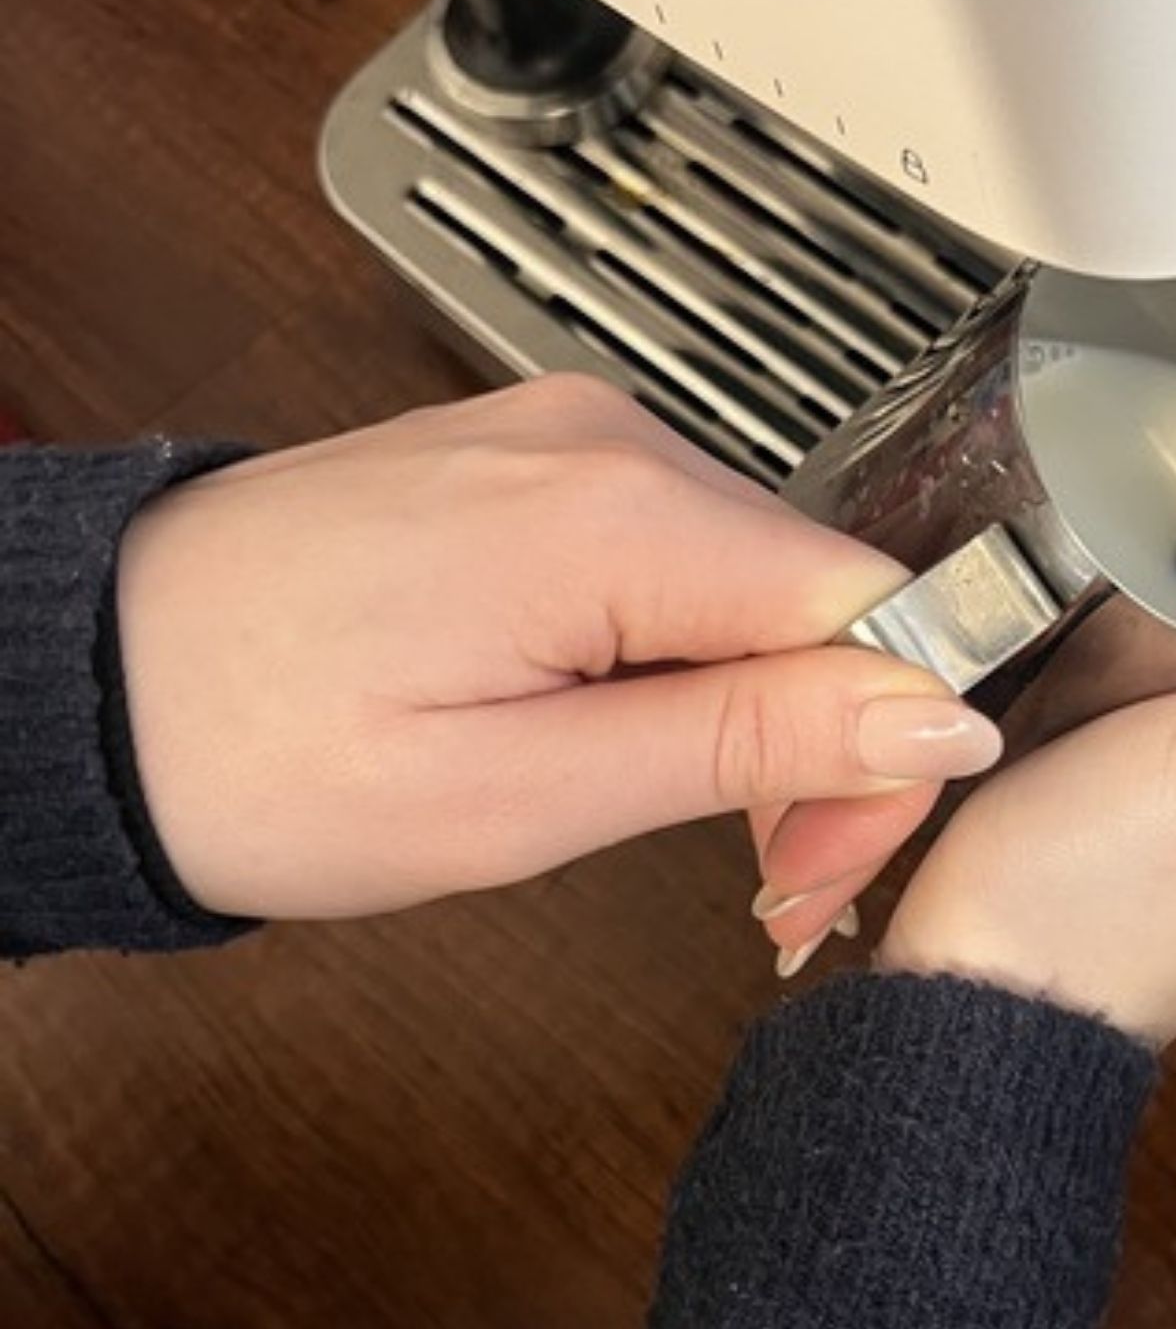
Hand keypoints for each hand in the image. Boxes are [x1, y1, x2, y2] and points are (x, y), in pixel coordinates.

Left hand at [115, 377, 1001, 919]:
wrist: (87, 684)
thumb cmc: (253, 751)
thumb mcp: (523, 793)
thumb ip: (747, 739)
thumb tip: (936, 716)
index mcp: (620, 512)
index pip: (876, 611)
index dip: (881, 754)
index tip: (817, 867)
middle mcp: (610, 441)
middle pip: (827, 595)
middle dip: (823, 746)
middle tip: (764, 887)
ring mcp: (570, 440)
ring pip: (761, 583)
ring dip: (758, 710)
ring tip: (684, 823)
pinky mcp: (537, 464)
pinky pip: (680, 558)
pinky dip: (686, 658)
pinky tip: (633, 734)